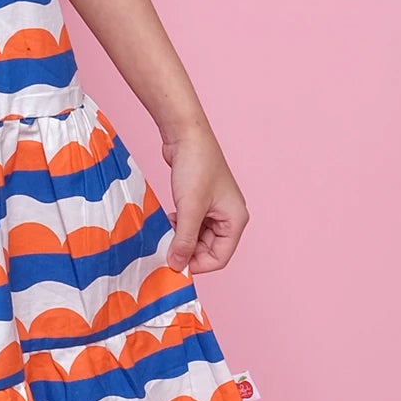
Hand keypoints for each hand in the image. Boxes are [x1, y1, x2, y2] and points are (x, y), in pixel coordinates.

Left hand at [158, 126, 248, 274]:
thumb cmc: (195, 166)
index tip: (173, 263)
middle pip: (208, 249)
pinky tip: (167, 219)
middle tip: (164, 246)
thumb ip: (184, 239)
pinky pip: (191, 224)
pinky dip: (179, 226)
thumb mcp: (189, 208)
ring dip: (181, 237)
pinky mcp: (201, 201)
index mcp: (235, 220)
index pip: (219, 258)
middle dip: (186, 249)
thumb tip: (176, 265)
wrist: (186, 134)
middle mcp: (229, 216)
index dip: (196, 264)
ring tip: (165, 230)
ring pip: (197, 237)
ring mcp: (215, 209)